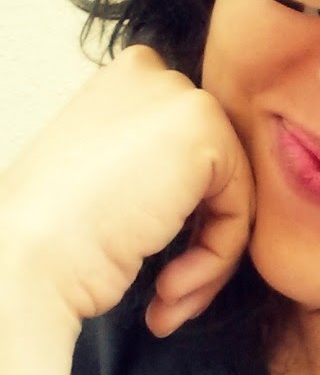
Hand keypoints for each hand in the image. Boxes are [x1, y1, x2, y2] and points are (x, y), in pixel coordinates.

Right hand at [0, 45, 254, 338]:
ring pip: (231, 195)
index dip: (181, 217)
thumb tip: (206, 191)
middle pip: (216, 172)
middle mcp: (153, 75)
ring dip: (206, 262)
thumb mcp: (108, 180)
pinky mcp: (204, 130)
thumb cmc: (52, 237)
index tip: (154, 264)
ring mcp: (180, 97)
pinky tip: (167, 288)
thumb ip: (156, 166)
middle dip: (199, 242)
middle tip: (168, 294)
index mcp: (125, 81)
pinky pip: (239, 209)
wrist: (25, 260)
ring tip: (167, 299)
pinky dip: (214, 260)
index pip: (190, 153)